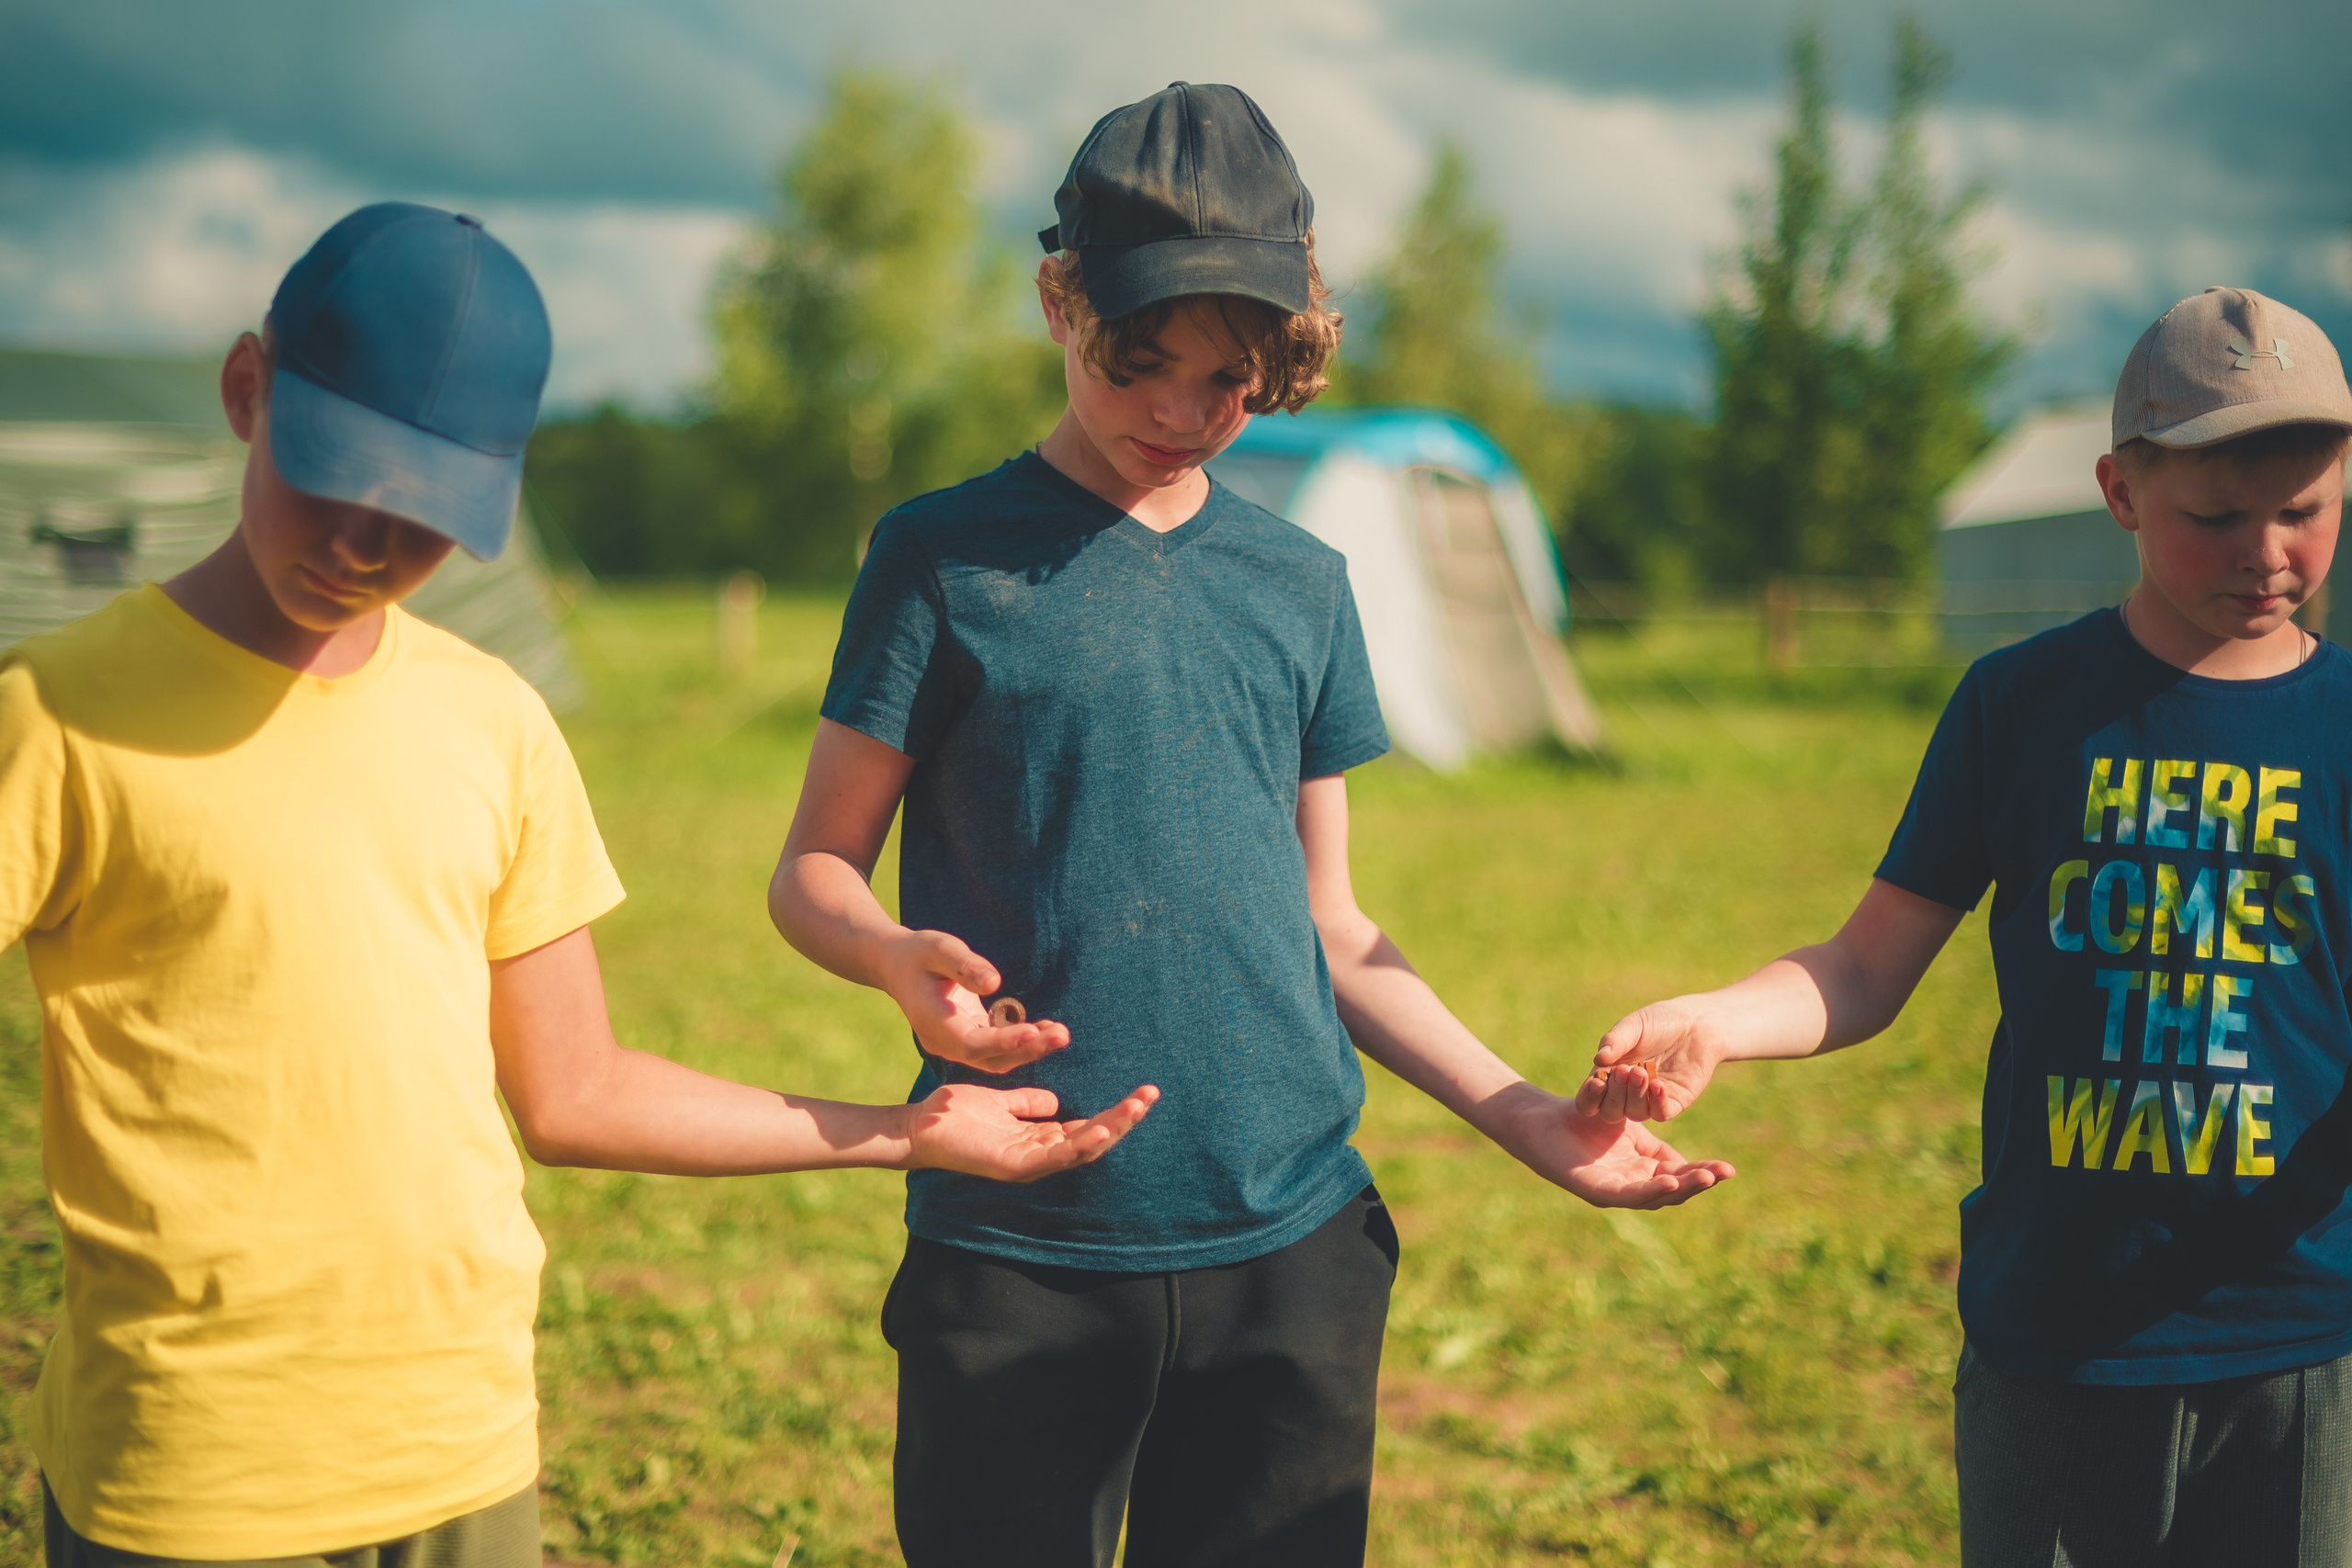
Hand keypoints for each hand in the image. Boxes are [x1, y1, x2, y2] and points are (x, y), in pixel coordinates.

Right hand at [880, 929, 1070, 1073]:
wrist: (897, 966)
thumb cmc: (918, 952)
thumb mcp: (939, 949)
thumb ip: (964, 965)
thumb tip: (994, 983)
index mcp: (932, 1022)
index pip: (971, 1043)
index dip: (1003, 1042)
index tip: (1034, 1032)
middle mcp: (943, 1042)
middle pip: (988, 1058)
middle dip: (1027, 1049)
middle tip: (1061, 1035)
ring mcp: (954, 1045)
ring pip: (995, 1060)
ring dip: (1029, 1050)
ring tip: (1060, 1034)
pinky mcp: (967, 1040)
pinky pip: (996, 1051)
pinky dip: (1021, 1044)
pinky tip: (1047, 1030)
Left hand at [902, 1082, 1159, 1181]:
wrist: (920, 1127)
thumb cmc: (956, 1115)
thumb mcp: (999, 1102)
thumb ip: (1026, 1104)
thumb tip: (1055, 1102)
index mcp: (1039, 1140)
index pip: (1087, 1128)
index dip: (1115, 1114)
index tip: (1141, 1093)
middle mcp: (1039, 1155)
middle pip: (1093, 1140)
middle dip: (1124, 1120)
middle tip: (1150, 1096)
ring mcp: (1028, 1164)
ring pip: (1080, 1151)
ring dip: (1110, 1130)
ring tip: (1136, 1108)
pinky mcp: (1013, 1165)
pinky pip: (1053, 1157)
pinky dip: (1079, 1145)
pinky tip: (1098, 1130)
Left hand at [1496, 1084, 1733, 1208]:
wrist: (1544, 1117)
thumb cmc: (1585, 1117)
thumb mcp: (1632, 1123)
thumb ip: (1656, 1134)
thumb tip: (1689, 1143)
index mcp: (1642, 1170)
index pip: (1680, 1174)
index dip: (1704, 1173)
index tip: (1729, 1168)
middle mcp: (1631, 1186)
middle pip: (1674, 1189)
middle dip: (1700, 1182)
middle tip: (1725, 1174)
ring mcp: (1615, 1192)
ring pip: (1655, 1196)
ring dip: (1682, 1187)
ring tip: (1705, 1178)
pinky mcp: (1596, 1192)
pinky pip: (1629, 1194)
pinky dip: (1651, 1189)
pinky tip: (1670, 1180)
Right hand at [1573, 999, 1725, 1121]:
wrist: (1696, 1023)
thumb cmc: (1660, 1021)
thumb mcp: (1634, 1025)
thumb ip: (1615, 1040)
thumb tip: (1598, 1059)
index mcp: (1609, 1075)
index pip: (1590, 1099)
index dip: (1589, 1096)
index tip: (1596, 1081)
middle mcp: (1627, 1092)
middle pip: (1610, 1112)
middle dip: (1614, 1095)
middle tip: (1624, 1071)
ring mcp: (1650, 1099)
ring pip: (1634, 1114)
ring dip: (1635, 1096)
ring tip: (1642, 1072)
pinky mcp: (1674, 1102)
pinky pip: (1660, 1113)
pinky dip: (1657, 1103)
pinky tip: (1658, 1085)